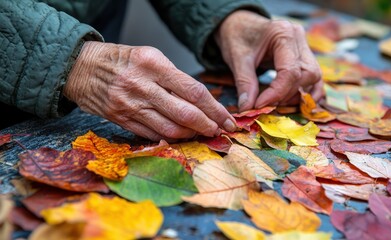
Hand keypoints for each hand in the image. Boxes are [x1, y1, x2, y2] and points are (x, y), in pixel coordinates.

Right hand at [64, 42, 235, 140]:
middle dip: (208, 126)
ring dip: (191, 135)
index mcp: (153, 65)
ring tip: (200, 132)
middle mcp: (142, 86)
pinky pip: (153, 135)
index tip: (227, 118)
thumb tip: (201, 102)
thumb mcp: (150, 56)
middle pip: (185, 114)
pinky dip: (170, 138)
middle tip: (219, 130)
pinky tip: (180, 136)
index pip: (194, 92)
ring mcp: (130, 106)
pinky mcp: (122, 121)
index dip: (215, 109)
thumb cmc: (121, 60)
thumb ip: (175, 78)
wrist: (81, 68)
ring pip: (170, 129)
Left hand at [215, 10, 322, 111]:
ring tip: (277, 103)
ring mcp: (303, 45)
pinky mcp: (303, 55)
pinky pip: (313, 76)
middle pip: (307, 74)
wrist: (238, 24)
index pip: (290, 71)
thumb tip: (247, 109)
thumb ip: (245, 84)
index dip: (277, 93)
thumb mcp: (237, 59)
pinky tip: (296, 102)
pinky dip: (307, 91)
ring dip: (298, 94)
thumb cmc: (237, 37)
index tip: (259, 105)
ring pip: (313, 76)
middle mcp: (298, 38)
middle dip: (288, 94)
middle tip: (267, 104)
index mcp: (283, 34)